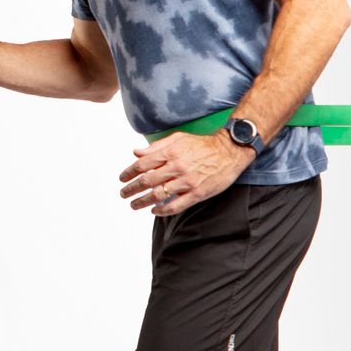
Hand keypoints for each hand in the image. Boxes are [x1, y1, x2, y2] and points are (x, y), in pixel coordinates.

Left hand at [119, 132, 252, 216]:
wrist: (229, 151)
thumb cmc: (203, 144)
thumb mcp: (178, 138)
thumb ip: (156, 146)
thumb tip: (136, 152)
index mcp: (170, 152)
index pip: (142, 164)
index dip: (129, 172)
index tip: (122, 179)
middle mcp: (177, 167)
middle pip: (147, 181)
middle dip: (131, 189)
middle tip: (123, 194)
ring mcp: (187, 181)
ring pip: (159, 195)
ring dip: (143, 201)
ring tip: (134, 205)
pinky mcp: (197, 193)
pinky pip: (176, 205)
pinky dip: (162, 210)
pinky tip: (155, 211)